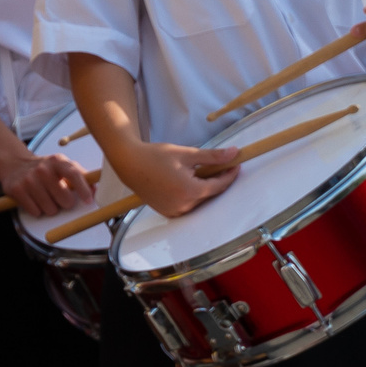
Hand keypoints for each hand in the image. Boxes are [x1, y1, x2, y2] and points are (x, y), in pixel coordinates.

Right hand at [0, 148, 98, 218]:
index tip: (88, 201)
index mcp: (57, 161)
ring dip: (50, 208)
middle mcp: (43, 169)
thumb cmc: (44, 169)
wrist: (14, 164)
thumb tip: (96, 190)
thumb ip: (80, 176)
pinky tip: (34, 200)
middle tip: (58, 197)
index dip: (83, 189)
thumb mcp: (61, 165)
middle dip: (64, 203)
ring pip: (50, 209)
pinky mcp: (17, 190)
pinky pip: (35, 211)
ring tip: (44, 197)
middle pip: (64, 199)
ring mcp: (29, 179)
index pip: (74, 174)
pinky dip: (37, 210)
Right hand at [110, 137, 245, 218]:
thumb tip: (234, 153)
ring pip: (199, 201)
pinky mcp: (168, 213)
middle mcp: (184, 206)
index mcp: (190, 191)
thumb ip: (212, 156)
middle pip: (210, 194)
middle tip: (221, 166)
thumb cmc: (156, 156)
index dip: (230, 175)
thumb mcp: (187, 154)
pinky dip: (192, 195)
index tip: (235, 165)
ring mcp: (175, 211)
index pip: (219, 186)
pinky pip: (188, 205)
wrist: (130, 164)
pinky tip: (189, 181)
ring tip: (202, 172)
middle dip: (218, 180)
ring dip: (205, 188)